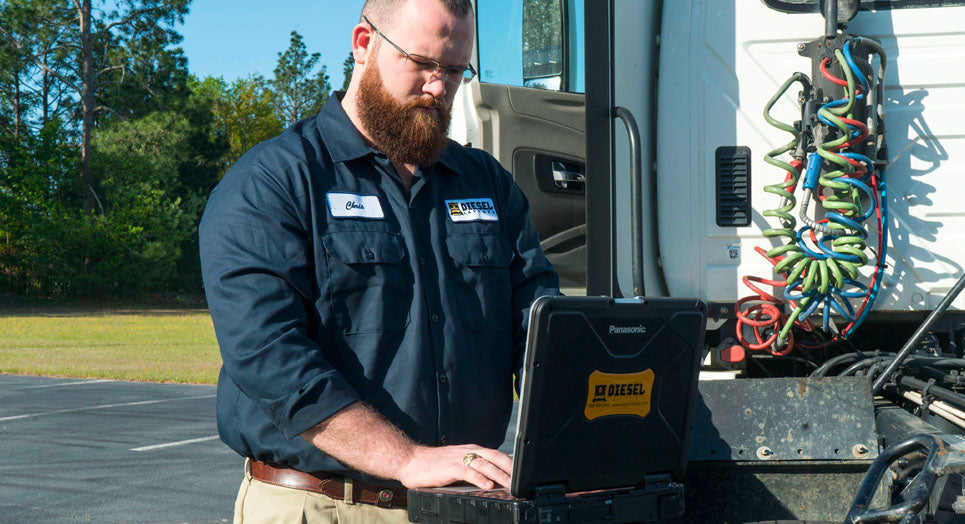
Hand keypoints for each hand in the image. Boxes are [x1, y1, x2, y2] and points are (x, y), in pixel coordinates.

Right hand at [397, 444, 512, 488]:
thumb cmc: (433, 465)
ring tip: (510, 484)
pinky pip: (469, 472)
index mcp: (471, 450)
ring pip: (485, 464)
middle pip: (495, 457)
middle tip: (522, 479)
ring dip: (499, 474)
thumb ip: (472, 469)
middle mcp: (468, 451)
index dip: (510, 463)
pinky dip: (480, 479)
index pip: (496, 454)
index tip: (522, 473)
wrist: (411, 461)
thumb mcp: (457, 464)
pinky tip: (488, 486)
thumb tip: (490, 481)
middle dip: (510, 468)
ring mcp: (459, 458)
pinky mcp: (450, 467)